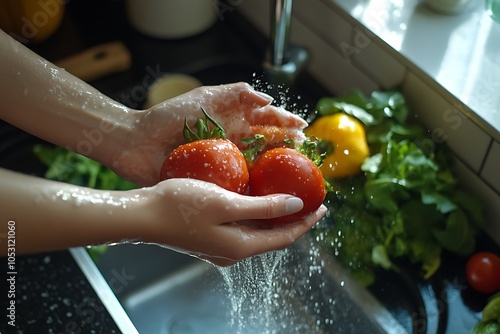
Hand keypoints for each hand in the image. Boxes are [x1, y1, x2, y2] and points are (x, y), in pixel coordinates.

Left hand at [112, 82, 307, 185]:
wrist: (136, 142)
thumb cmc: (167, 118)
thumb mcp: (203, 97)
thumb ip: (235, 93)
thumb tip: (268, 100)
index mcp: (231, 122)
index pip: (265, 122)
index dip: (285, 124)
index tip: (303, 130)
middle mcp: (231, 143)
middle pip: (266, 146)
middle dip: (287, 149)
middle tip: (305, 157)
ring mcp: (223, 164)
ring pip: (255, 168)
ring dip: (273, 173)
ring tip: (292, 179)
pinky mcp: (212, 183)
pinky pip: (236, 188)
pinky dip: (251, 192)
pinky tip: (266, 198)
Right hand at [138, 178, 326, 265]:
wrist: (141, 216)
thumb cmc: (180, 206)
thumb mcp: (226, 203)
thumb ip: (264, 207)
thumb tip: (296, 206)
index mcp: (241, 247)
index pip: (285, 237)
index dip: (306, 222)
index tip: (322, 206)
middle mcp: (232, 252)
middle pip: (272, 237)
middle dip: (293, 219)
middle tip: (307, 200)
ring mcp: (219, 247)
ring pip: (256, 232)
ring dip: (273, 216)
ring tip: (286, 196)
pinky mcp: (208, 238)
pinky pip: (241, 228)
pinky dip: (254, 214)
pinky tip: (254, 198)